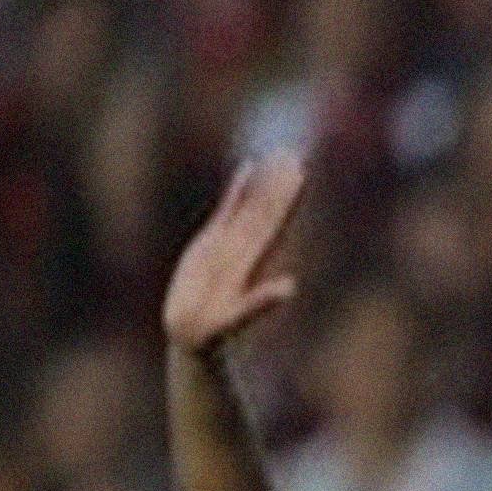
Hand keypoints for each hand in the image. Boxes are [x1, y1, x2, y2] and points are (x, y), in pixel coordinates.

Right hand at [164, 156, 307, 353]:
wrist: (192, 334)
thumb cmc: (215, 333)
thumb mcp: (238, 318)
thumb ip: (262, 302)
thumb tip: (290, 289)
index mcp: (254, 261)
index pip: (273, 223)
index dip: (284, 199)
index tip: (298, 175)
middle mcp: (246, 248)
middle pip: (266, 209)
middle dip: (278, 184)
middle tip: (293, 156)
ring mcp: (230, 242)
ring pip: (251, 205)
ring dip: (264, 182)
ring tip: (278, 157)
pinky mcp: (212, 242)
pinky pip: (228, 209)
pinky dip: (237, 190)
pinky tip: (248, 170)